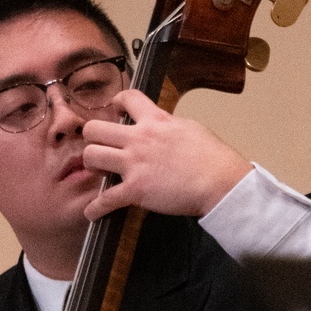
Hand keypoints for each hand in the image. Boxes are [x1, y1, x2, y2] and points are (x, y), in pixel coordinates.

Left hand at [81, 90, 252, 220]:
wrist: (219, 181)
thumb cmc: (213, 158)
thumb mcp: (190, 128)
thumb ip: (168, 126)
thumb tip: (162, 127)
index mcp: (156, 120)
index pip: (128, 97)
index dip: (117, 102)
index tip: (116, 111)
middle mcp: (139, 139)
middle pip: (95, 129)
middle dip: (93, 138)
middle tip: (102, 147)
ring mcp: (135, 164)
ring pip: (91, 156)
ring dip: (92, 166)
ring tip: (100, 173)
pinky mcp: (135, 189)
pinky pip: (105, 199)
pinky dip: (95, 208)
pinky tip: (92, 213)